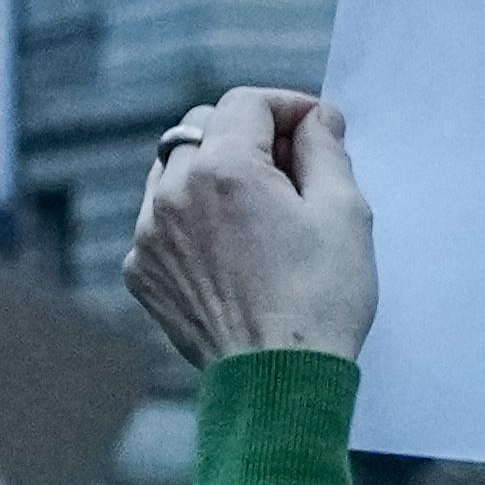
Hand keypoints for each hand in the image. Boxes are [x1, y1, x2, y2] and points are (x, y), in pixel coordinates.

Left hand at [129, 88, 376, 366]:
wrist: (278, 381)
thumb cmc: (320, 300)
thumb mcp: (344, 212)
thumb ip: (325, 149)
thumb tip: (315, 118)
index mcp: (223, 171)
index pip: (245, 102)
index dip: (287, 106)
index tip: (316, 127)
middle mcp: (171, 194)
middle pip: (201, 128)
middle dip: (247, 133)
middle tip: (292, 164)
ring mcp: (147, 234)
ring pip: (171, 169)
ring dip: (212, 169)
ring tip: (260, 203)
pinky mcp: (140, 270)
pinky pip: (159, 218)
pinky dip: (191, 214)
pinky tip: (231, 243)